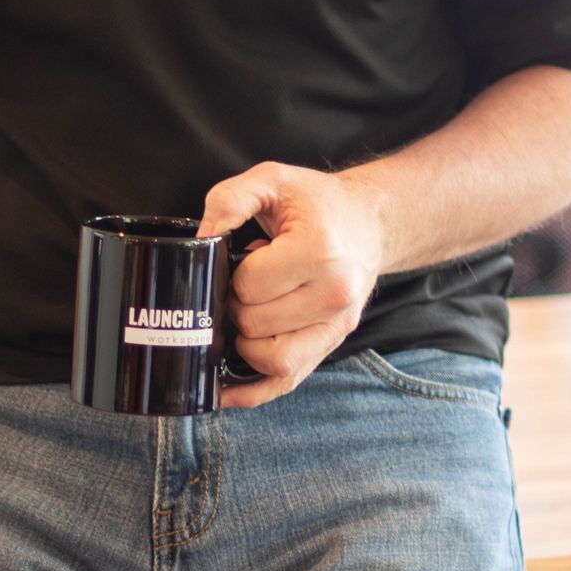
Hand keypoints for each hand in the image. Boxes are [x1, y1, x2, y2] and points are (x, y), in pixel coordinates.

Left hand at [197, 161, 387, 406]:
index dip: (231, 274)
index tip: (244, 257)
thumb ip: (229, 200)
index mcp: (320, 252)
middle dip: (236, 304)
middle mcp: (335, 294)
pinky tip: (226, 388)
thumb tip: (201, 240)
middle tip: (245, 282)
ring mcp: (337, 325)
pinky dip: (253, 390)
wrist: (368, 222)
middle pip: (254, 324)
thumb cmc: (318, 202)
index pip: (248, 285)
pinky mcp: (332, 344)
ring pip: (270, 360)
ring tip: (251, 310)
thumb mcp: (272, 179)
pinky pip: (287, 381)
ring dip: (245, 340)